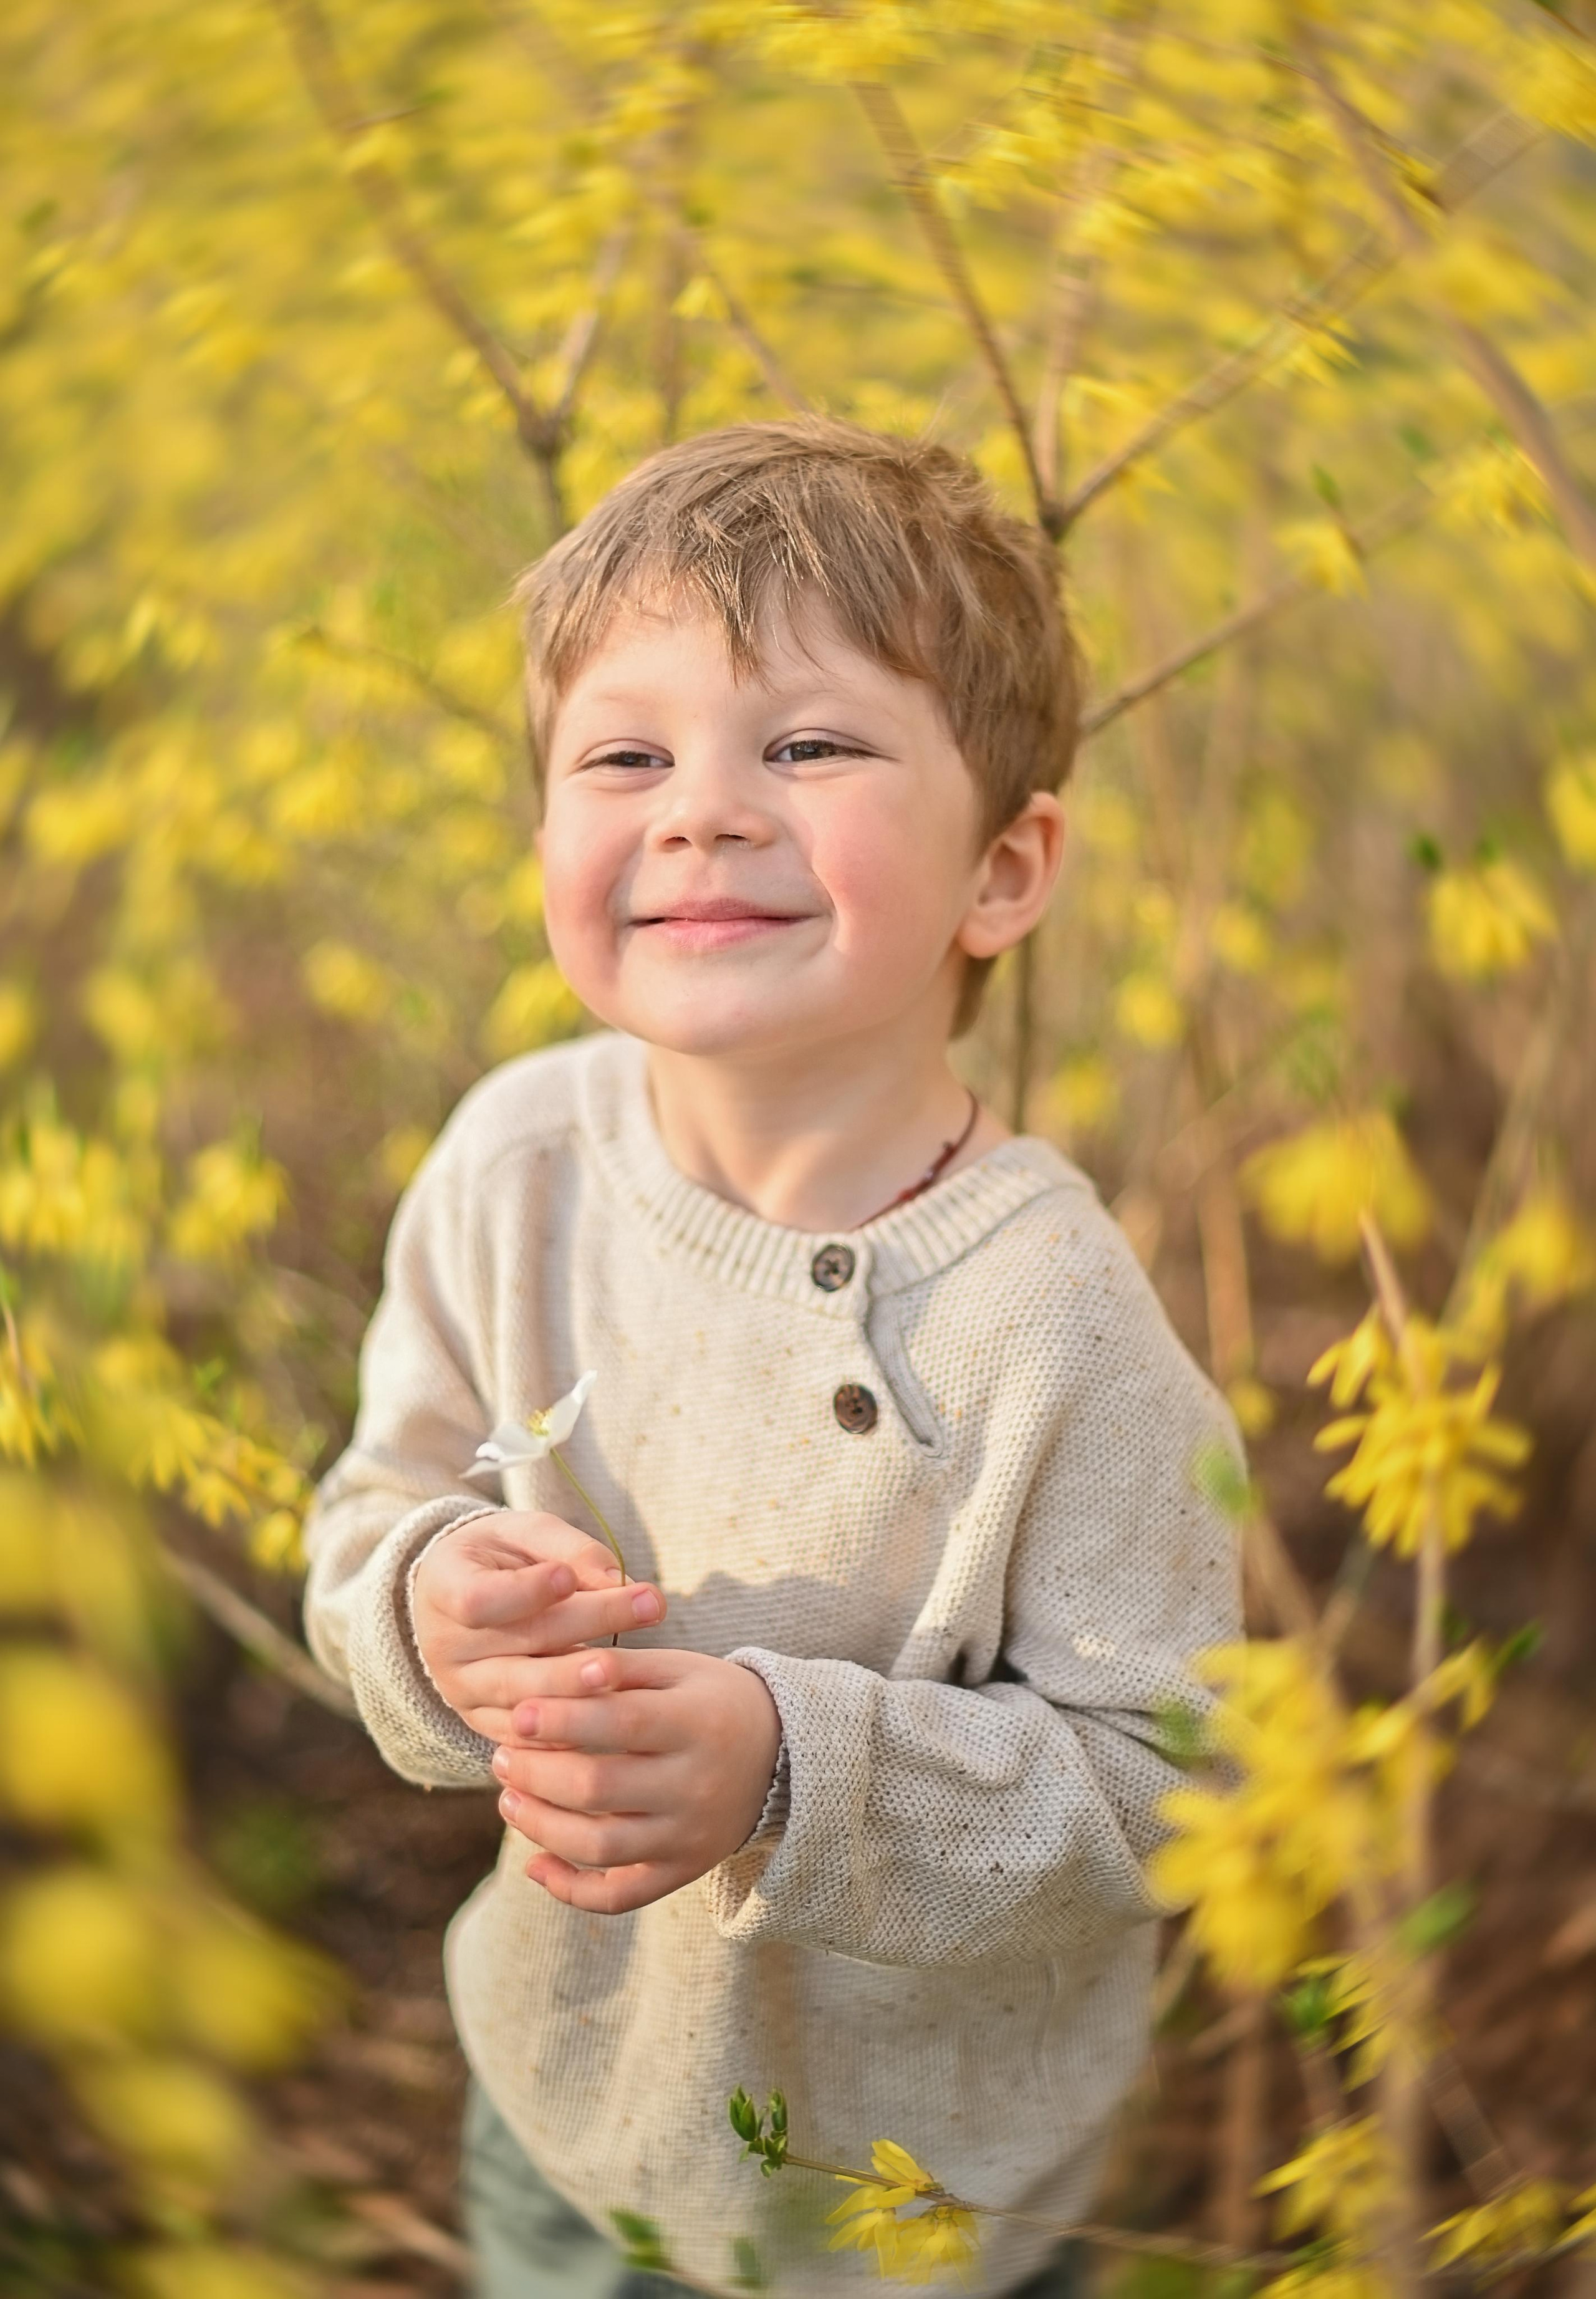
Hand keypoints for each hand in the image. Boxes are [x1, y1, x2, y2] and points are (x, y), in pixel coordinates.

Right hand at [411, 1511, 665, 1741]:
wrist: (461, 1600)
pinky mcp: (485, 1722)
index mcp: (444, 1589)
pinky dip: (568, 1728)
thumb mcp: (523, 1533)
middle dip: (588, 1625)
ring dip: (579, 1683)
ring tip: (624, 1666)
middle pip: (519, 1644)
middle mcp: (446, 1647)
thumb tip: (619, 1579)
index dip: (525, 1591)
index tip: (569, 1576)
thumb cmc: (501, 1558)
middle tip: (650, 1607)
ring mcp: (463, 1691)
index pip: (479, 1599)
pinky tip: (611, 1712)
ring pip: (525, 1694)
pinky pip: (527, 1735)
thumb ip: (569, 1550)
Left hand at [491, 1645, 781, 1914]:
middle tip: (501, 1754)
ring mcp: (689, 1835)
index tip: (517, 1713)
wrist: (782, 1755)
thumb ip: (622, 1667)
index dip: (562, 1719)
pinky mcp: (683, 1870)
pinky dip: (571, 1890)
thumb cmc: (714, 1700)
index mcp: (696, 1724)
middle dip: (537, 1772)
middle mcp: (695, 1785)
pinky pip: (621, 1896)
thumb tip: (563, 1668)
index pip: (620, 1723)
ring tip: (508, 1799)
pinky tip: (535, 1865)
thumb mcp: (680, 1669)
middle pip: (600, 1787)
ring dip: (541, 1826)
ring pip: (601, 1846)